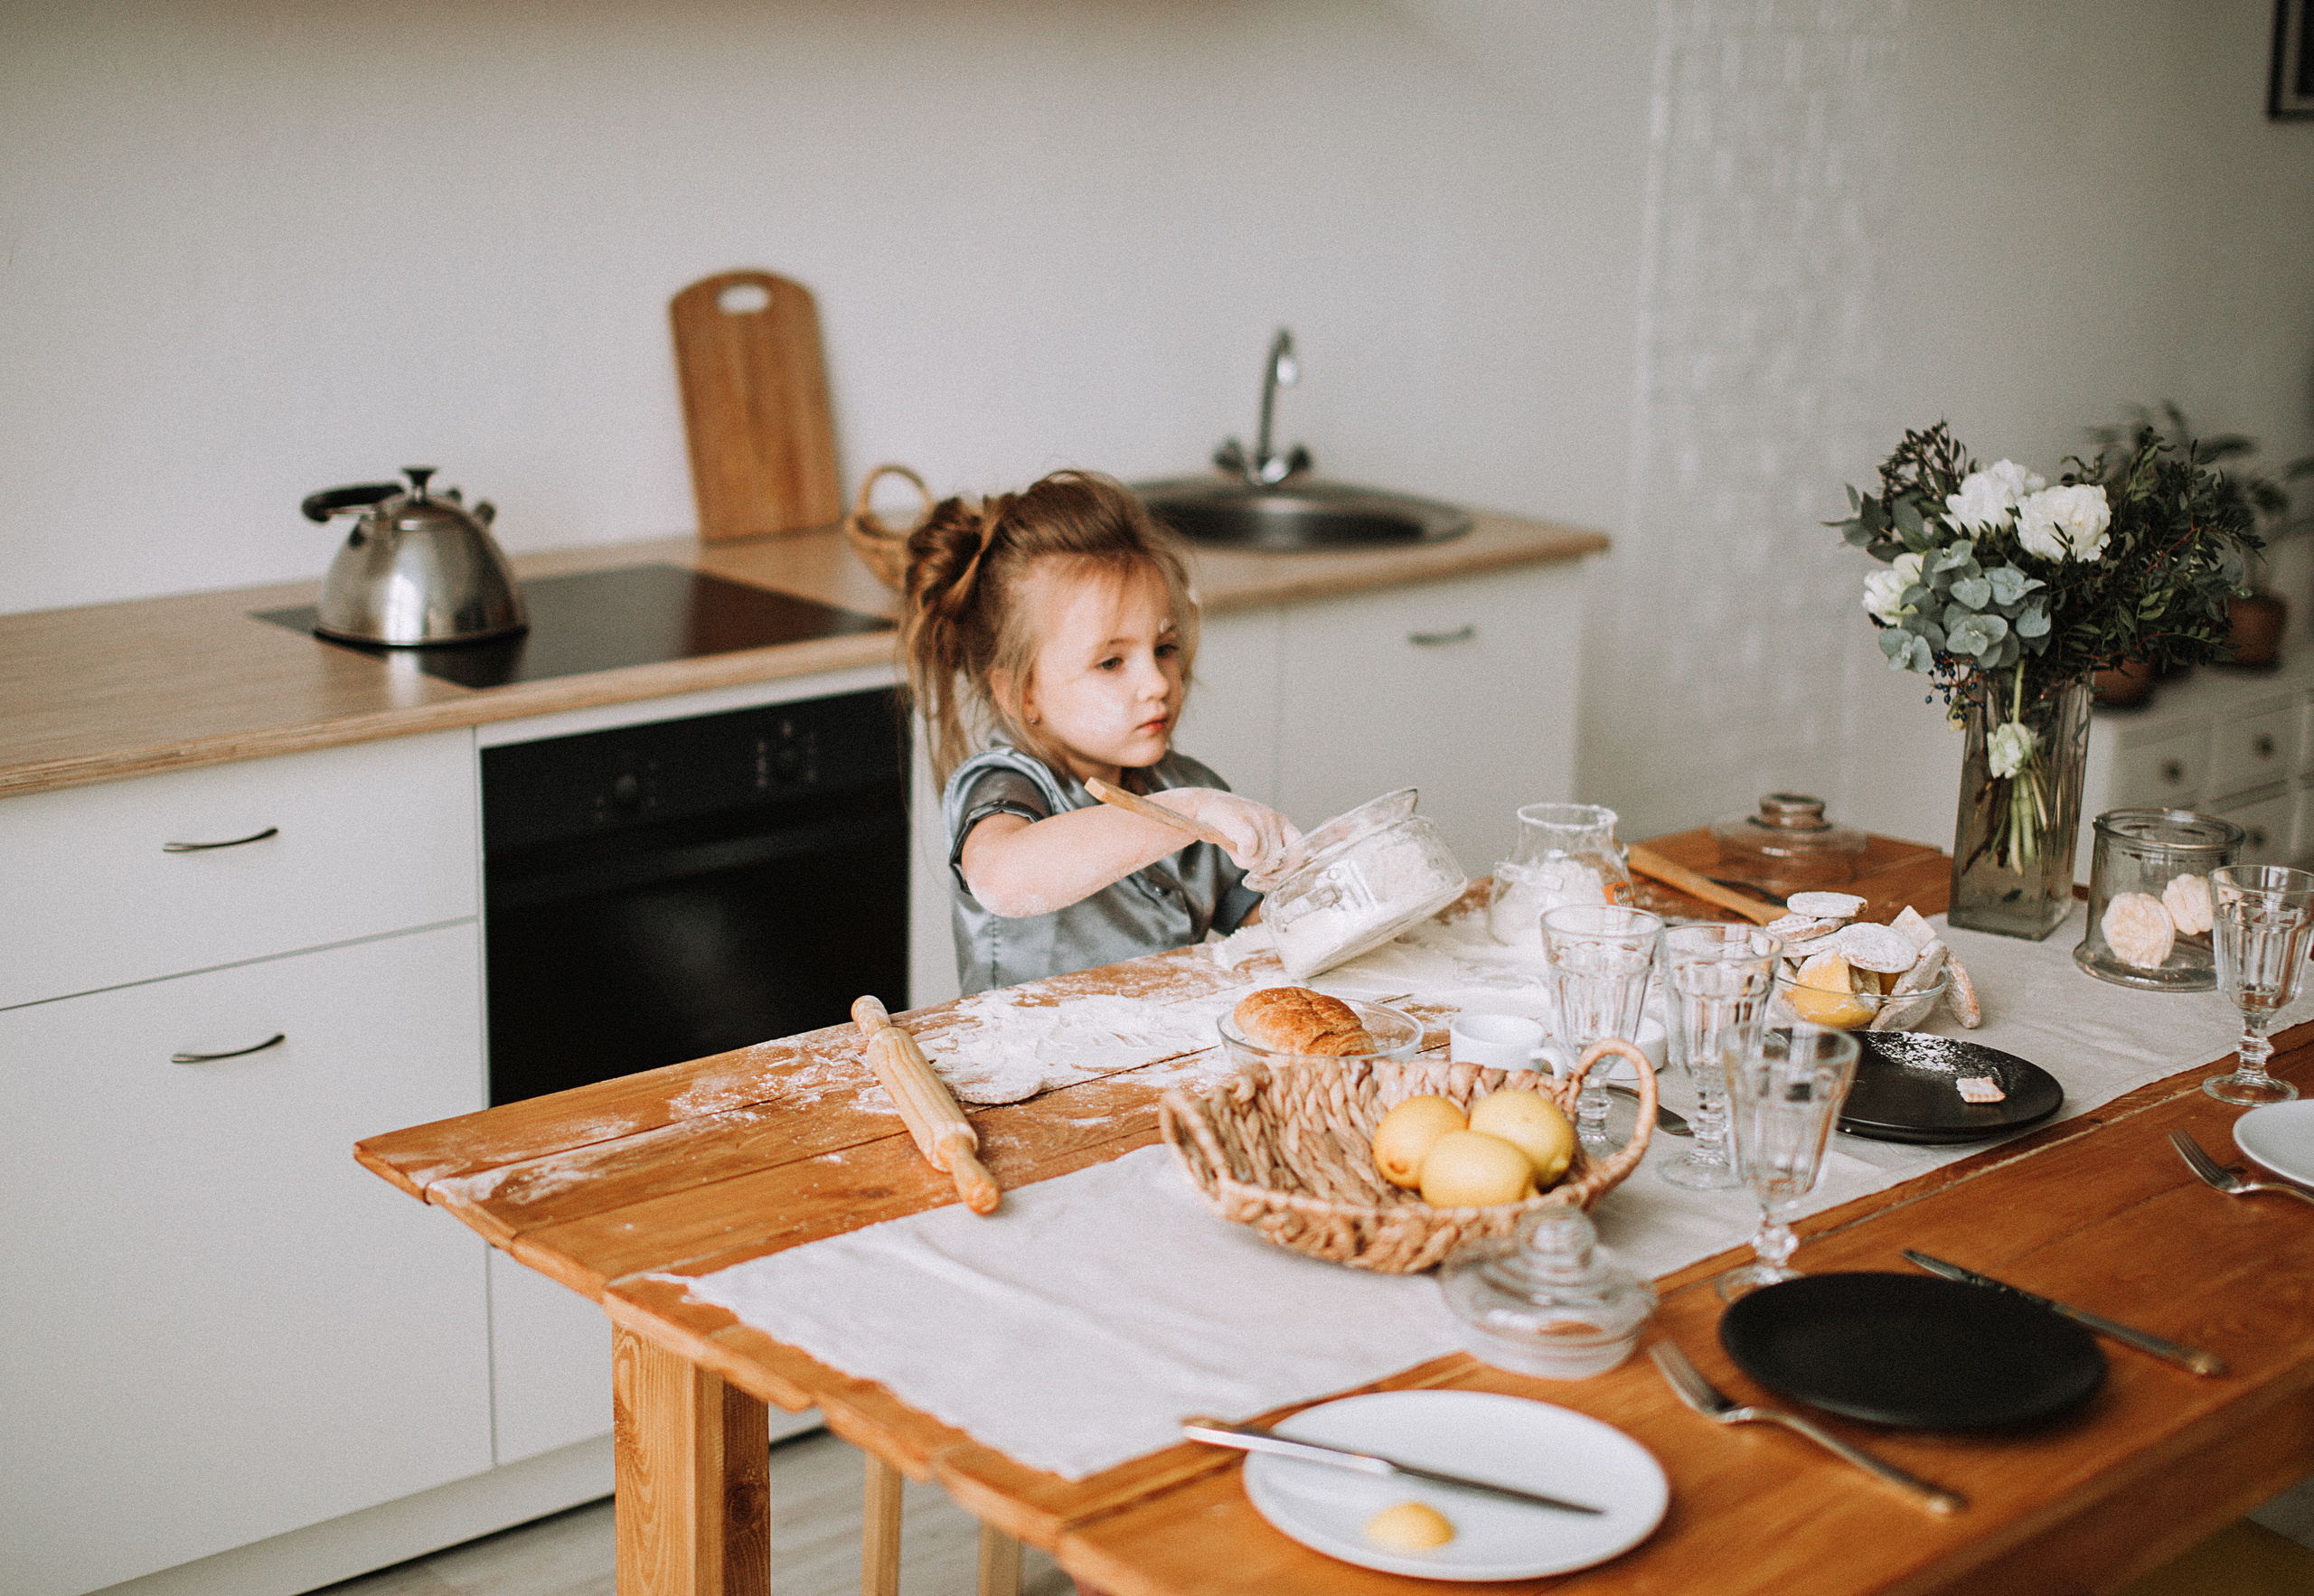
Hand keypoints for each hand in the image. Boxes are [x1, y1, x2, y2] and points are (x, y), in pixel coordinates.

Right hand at [1162, 789, 1301, 891]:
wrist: (1205, 805)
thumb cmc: (1232, 827)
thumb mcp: (1257, 837)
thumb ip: (1270, 855)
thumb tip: (1275, 880)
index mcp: (1282, 822)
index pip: (1298, 848)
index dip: (1289, 866)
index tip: (1277, 874)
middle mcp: (1274, 818)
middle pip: (1275, 859)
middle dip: (1259, 866)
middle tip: (1244, 857)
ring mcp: (1259, 818)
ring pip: (1261, 858)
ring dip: (1245, 861)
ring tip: (1235, 847)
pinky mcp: (1242, 821)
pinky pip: (1251, 847)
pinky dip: (1243, 854)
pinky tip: (1235, 847)